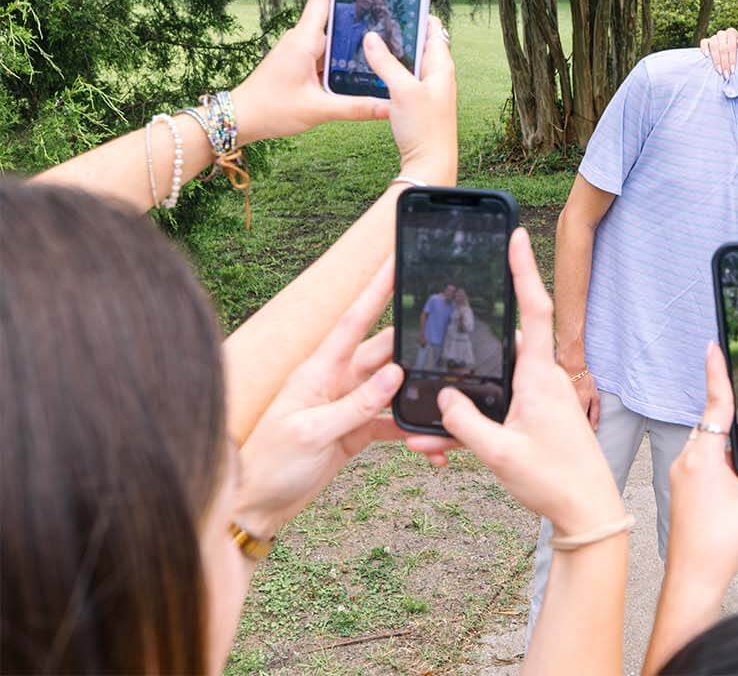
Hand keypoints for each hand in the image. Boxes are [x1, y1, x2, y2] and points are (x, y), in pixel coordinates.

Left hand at [232, 0, 391, 144]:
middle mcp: (302, 39)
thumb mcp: (318, 109)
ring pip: (331, 33)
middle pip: (330, 10)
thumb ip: (357, 107)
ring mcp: (300, 50)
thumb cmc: (272, 109)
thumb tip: (390, 106)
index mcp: (304, 40)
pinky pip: (326, 49)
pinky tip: (359, 54)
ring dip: (350, 27)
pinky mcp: (300, 62)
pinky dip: (343, 49)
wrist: (240, 119)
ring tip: (376, 16)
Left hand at [236, 259, 451, 536]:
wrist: (257, 506)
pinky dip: (412, 430)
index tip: (396, 261)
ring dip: (419, 393)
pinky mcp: (357, 431)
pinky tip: (430, 443)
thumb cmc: (271, 465)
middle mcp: (337, 381)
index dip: (376, 290)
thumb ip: (356, 405)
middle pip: (386, 352)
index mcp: (319, 371)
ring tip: (447, 395)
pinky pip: (393, 422)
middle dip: (417, 342)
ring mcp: (349, 405)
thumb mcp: (312, 433)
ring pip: (396, 387)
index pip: (354, 321)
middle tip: (451, 329)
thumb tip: (396, 375)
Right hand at [364, 16, 457, 183]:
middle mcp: (439, 75)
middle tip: (375, 18)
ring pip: (410, 62)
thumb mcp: (402, 91)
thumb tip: (371, 37)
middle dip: (401, 31)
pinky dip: (391, 71)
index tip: (397, 1)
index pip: (434, 29)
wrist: (430, 163)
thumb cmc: (424, 128)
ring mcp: (429, 89)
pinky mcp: (419, 102)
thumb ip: (387, 63)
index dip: (418, 14)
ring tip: (370, 39)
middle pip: (420, 44)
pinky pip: (405, 78)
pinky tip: (373, 70)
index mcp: (442, 66)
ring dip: (394, 52)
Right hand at [437, 228, 621, 534]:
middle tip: (448, 315)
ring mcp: (541, 399)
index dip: (523, 270)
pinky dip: (473, 417)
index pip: (533, 309)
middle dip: (475, 334)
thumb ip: (465, 424)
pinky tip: (442, 440)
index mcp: (540, 378)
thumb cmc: (554, 481)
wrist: (588, 512)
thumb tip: (443, 397)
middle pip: (506, 341)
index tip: (518, 235)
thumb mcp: (500, 455)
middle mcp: (543, 381)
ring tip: (430, 420)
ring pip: (496, 380)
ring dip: (466, 393)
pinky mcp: (537, 418)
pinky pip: (499, 406)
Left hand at [665, 343, 737, 589]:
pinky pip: (705, 460)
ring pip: (708, 442)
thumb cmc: (715, 546)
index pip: (714, 406)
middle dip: (728, 404)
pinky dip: (723, 454)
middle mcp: (688, 461)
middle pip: (711, 421)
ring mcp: (684, 476)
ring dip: (727, 433)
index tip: (713, 346)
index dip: (716, 374)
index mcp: (702, 458)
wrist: (692, 580)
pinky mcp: (687, 491)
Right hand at [699, 27, 737, 77]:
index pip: (731, 46)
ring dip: (716, 60)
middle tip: (726, 74)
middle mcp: (722, 34)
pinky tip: (707, 56)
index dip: (732, 59)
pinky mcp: (706, 41)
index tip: (732, 70)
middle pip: (722, 48)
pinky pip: (704, 42)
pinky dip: (705, 48)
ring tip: (719, 71)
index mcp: (732, 33)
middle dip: (724, 63)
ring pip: (713, 46)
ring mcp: (714, 37)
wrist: (731, 52)